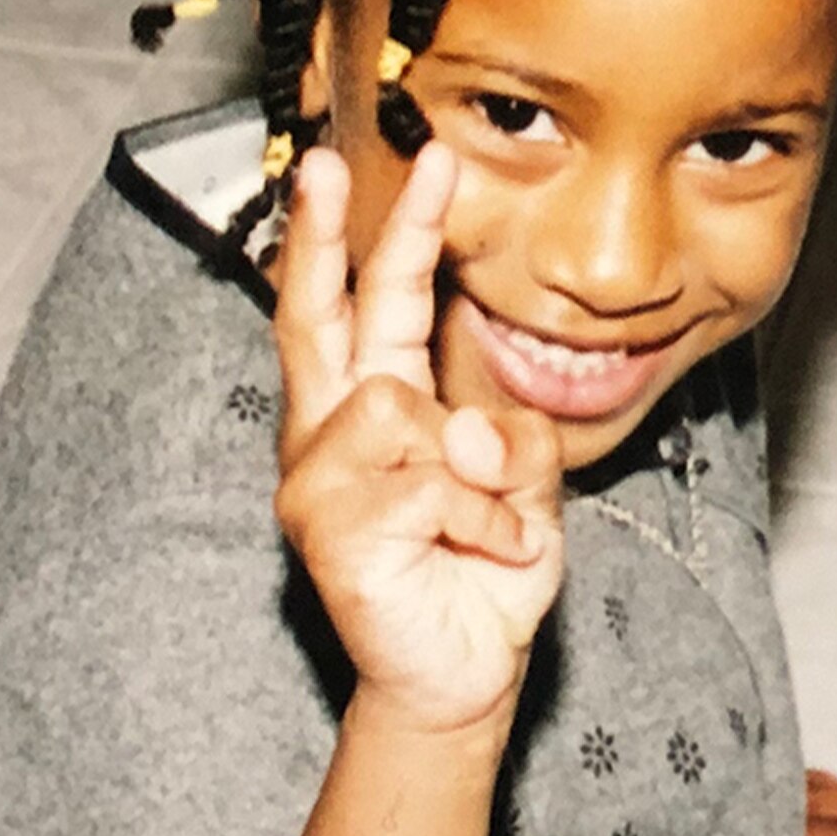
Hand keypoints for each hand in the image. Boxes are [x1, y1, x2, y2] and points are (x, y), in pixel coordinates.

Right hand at [273, 142, 564, 737]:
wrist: (464, 676)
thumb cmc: (482, 572)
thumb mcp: (524, 484)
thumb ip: (510, 433)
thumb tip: (462, 429)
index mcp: (375, 405)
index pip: (373, 302)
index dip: (392, 230)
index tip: (423, 159)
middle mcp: (330, 432)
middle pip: (312, 316)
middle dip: (318, 235)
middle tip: (324, 163)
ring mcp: (318, 480)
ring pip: (400, 404)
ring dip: (474, 467)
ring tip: (486, 523)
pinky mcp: (326, 529)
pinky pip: (430, 483)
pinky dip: (481, 520)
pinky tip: (478, 555)